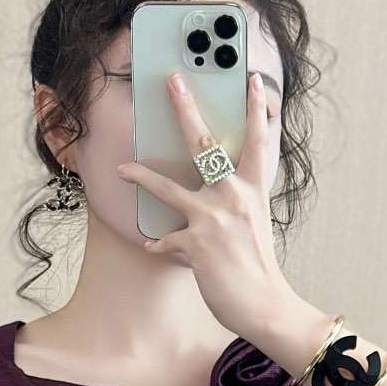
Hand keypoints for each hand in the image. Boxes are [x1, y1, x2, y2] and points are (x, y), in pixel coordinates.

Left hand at [116, 70, 296, 343]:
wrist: (265, 305)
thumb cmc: (259, 267)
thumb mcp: (255, 224)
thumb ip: (239, 202)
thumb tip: (222, 191)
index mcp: (253, 190)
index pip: (257, 141)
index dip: (255, 109)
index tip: (251, 80)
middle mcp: (233, 197)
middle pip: (204, 144)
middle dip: (186, 109)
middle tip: (173, 82)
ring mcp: (213, 218)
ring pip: (168, 188)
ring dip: (141, 176)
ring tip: (121, 168)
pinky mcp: (196, 244)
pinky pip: (167, 240)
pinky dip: (159, 244)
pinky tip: (151, 247)